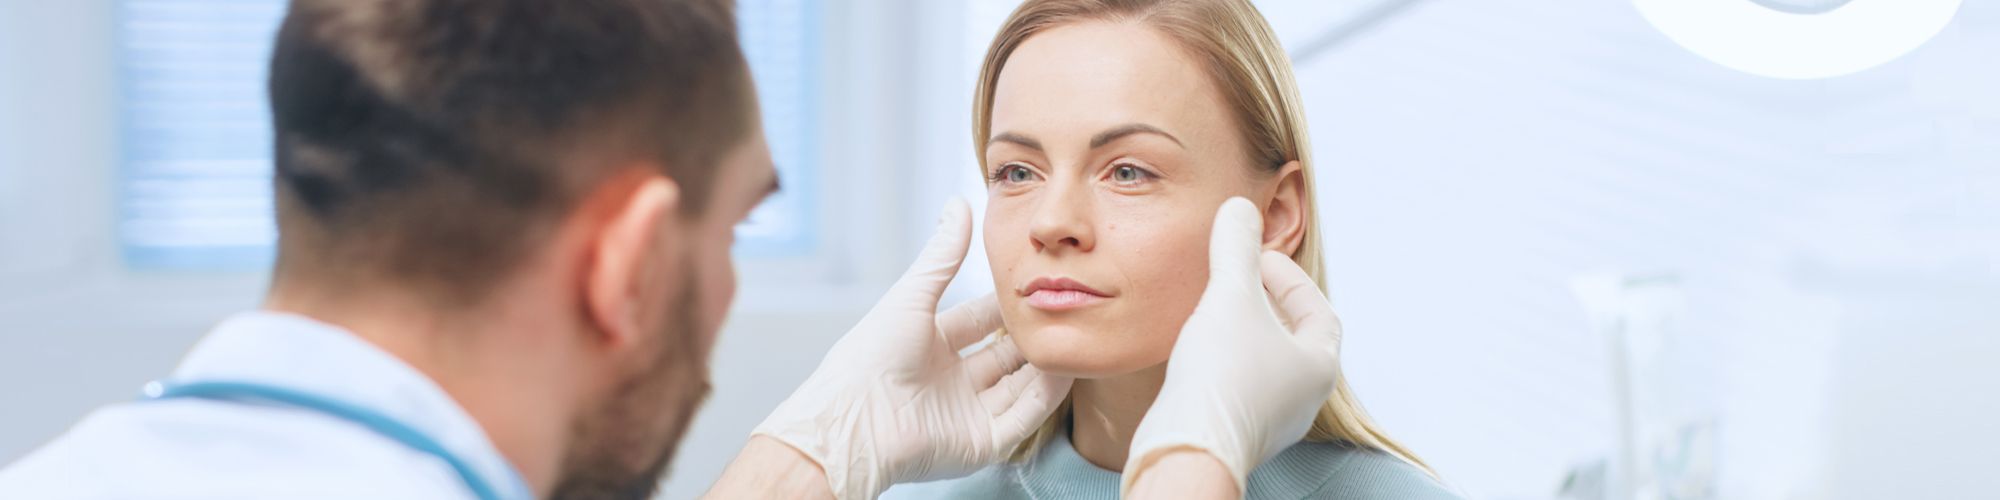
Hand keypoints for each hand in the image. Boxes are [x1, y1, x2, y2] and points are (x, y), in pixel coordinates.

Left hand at [752, 199, 1073, 499]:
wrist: (854, 421)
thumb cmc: (871, 356)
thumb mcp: (913, 296)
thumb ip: (943, 255)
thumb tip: (958, 204)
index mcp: (929, 346)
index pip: (980, 321)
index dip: (1008, 303)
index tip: (1040, 282)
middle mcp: (951, 380)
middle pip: (1005, 354)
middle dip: (1033, 333)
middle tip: (1066, 308)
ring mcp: (968, 412)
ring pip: (1020, 385)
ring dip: (1047, 362)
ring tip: (1076, 335)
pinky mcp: (981, 443)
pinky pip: (1023, 417)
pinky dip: (1046, 396)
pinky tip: (1066, 368)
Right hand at [1122, 197, 1343, 494]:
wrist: (1188, 447)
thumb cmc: (1222, 376)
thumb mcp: (1231, 296)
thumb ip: (1237, 248)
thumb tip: (1239, 208)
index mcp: (1320, 366)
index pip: (1318, 310)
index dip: (1288, 277)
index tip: (1254, 260)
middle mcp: (1304, 398)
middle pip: (1293, 337)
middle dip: (1264, 303)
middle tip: (1235, 282)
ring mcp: (1273, 420)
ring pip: (1264, 363)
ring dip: (1242, 333)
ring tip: (1213, 312)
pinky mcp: (1239, 433)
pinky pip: (1240, 387)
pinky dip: (1224, 361)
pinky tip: (1196, 352)